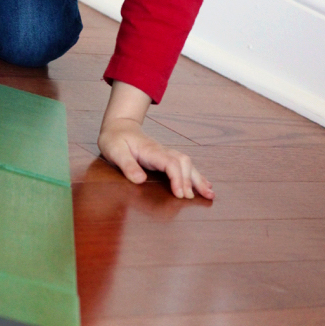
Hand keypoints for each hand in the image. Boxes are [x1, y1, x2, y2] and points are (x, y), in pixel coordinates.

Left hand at [98, 116, 213, 199]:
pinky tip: (205, 185)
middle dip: (191, 181)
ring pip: (188, 164)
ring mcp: (166, 153)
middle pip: (184, 163)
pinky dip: (196, 176)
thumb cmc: (115, 139)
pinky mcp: (166, 158)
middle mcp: (162, 151)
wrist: (118, 126)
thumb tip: (141, 180)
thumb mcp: (115, 151)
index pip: (170, 163)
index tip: (180, 195)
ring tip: (209, 195)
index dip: (178, 179)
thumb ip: (127, 165)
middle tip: (192, 199)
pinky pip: (185, 166)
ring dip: (198, 179)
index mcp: (151, 150)